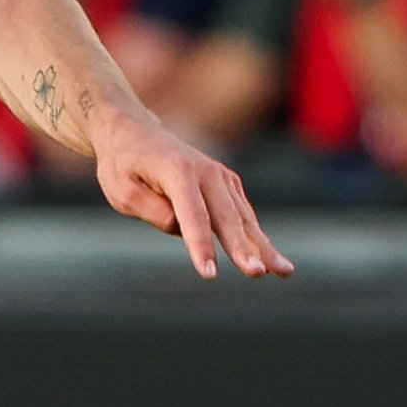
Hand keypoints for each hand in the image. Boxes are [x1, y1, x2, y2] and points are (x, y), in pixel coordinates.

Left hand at [90, 108, 294, 278]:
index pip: (192, 216)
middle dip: (244, 249)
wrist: (135, 133)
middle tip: (257, 273)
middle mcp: (206, 172)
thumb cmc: (123, 165)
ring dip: (264, 246)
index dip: (201, 247)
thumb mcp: (121, 190)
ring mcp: (221, 177)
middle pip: (227, 218)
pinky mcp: (227, 184)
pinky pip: (243, 215)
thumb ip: (151, 210)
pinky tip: (273, 260)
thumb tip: (183, 230)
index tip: (209, 273)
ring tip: (285, 271)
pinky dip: (258, 237)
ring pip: (243, 219)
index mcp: (178, 171)